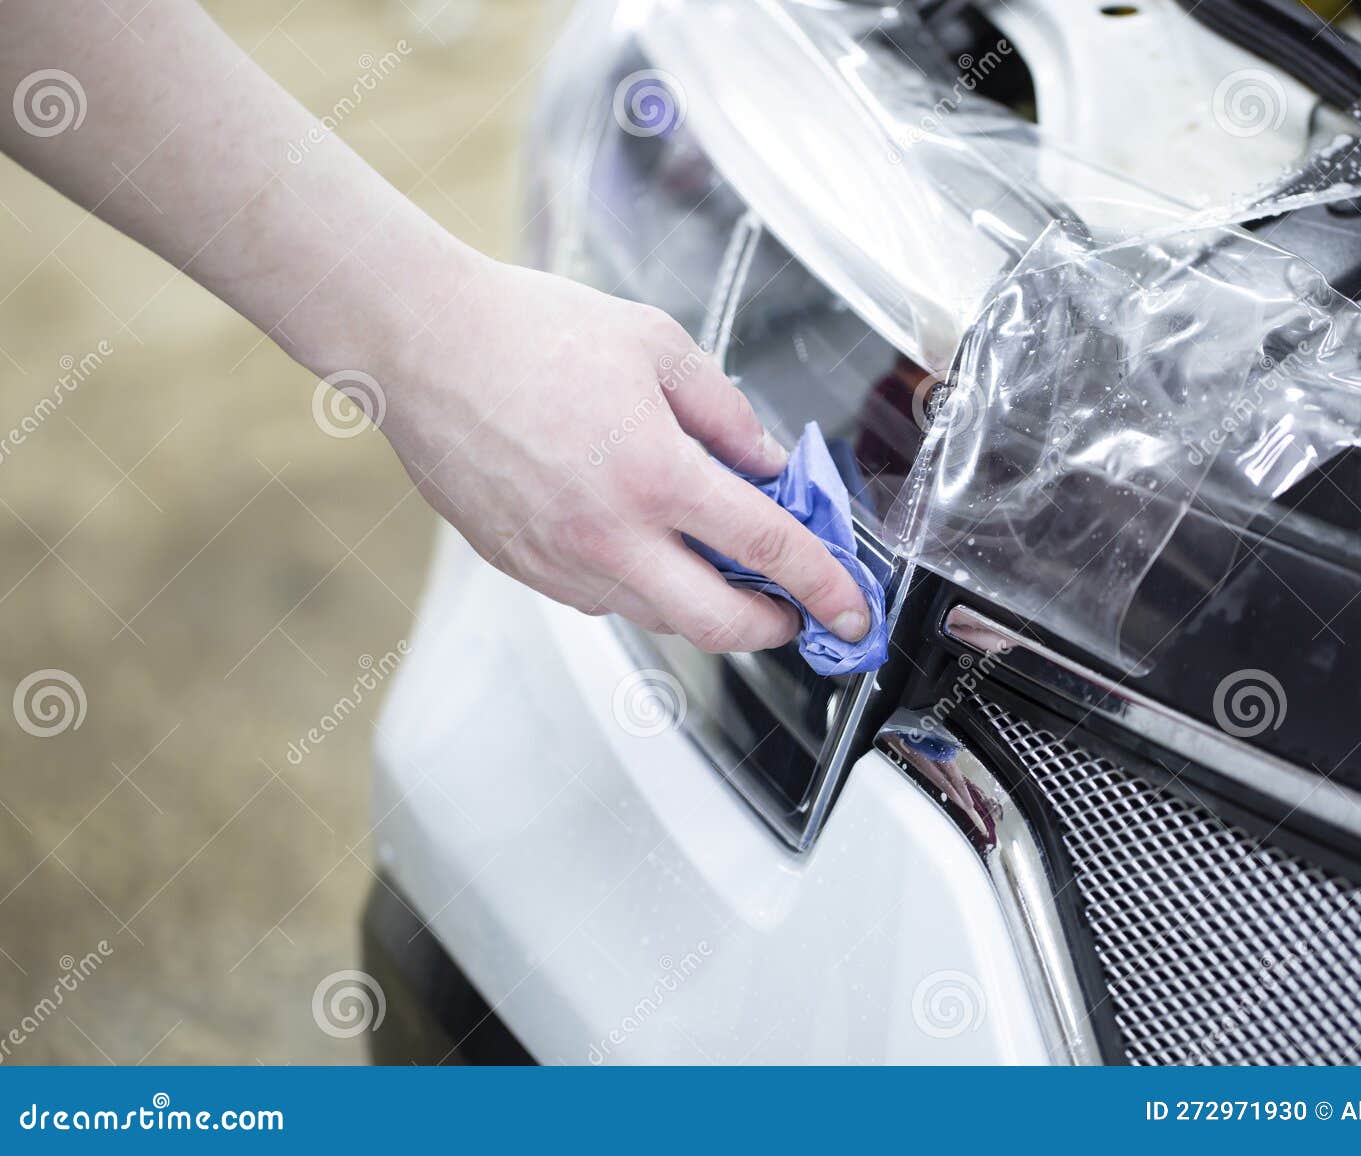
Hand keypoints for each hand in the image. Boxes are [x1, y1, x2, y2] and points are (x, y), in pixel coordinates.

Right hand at [363, 252, 872, 652]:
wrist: (421, 341)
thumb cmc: (527, 331)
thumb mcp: (657, 345)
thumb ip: (727, 413)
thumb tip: (767, 465)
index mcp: (655, 474)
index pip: (769, 549)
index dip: (824, 586)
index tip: (851, 608)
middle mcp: (608, 534)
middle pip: (717, 624)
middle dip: (774, 628)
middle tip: (795, 612)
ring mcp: (560, 560)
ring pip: (658, 617)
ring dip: (706, 605)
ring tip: (721, 563)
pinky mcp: (522, 566)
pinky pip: (602, 599)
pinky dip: (643, 587)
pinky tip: (645, 544)